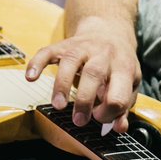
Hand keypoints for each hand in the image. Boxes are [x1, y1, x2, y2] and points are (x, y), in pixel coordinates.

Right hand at [24, 16, 141, 131]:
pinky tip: (31, 77)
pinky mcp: (64, 45)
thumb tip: (119, 128)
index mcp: (124, 68)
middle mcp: (104, 54)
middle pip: (94, 74)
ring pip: (70, 62)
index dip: (108, 112)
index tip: (98, 117)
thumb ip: (124, 108)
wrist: (109, 31)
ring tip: (58, 106)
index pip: (119, 95)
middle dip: (85, 101)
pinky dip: (37, 64)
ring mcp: (83, 48)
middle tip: (78, 121)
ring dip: (62, 85)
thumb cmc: (118, 65)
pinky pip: (48, 52)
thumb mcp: (130, 85)